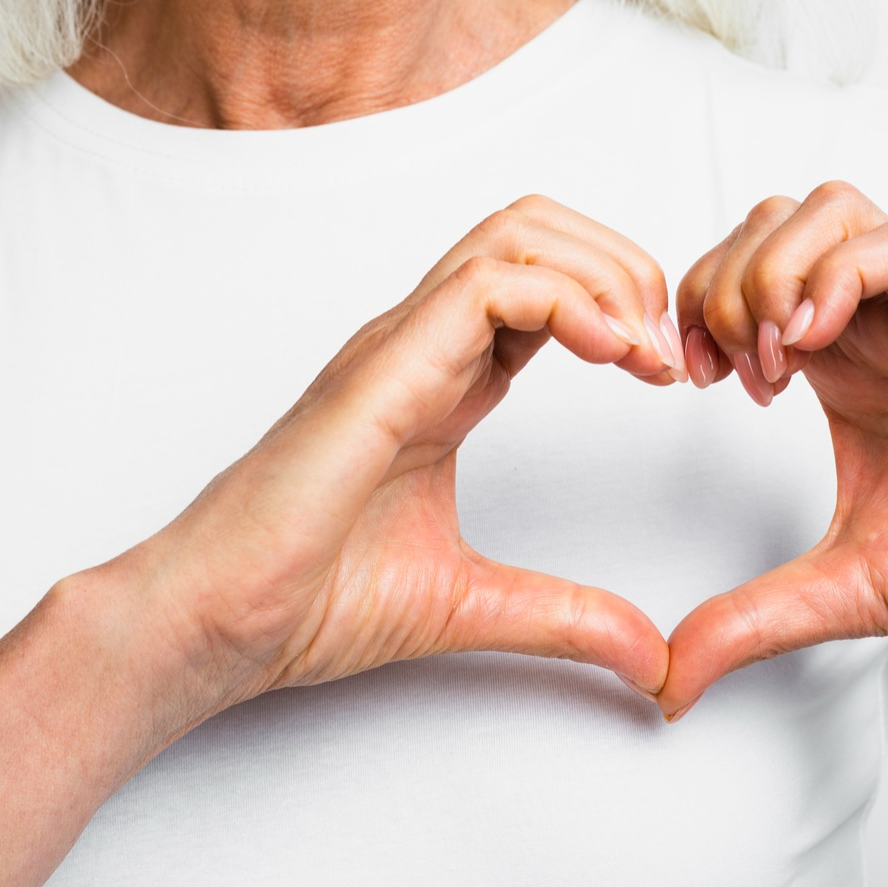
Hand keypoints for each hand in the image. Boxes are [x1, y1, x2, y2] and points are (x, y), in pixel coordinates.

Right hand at [123, 195, 682, 732]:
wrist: (220, 623)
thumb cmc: (309, 598)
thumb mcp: (475, 603)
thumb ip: (565, 616)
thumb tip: (651, 658)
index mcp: (443, 376)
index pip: (542, 281)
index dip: (619, 304)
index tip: (667, 374)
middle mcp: (422, 341)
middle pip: (535, 228)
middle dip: (622, 265)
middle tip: (667, 351)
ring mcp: (399, 344)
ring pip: (514, 233)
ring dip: (601, 272)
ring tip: (644, 351)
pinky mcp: (384, 368)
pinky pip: (485, 285)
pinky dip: (565, 300)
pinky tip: (606, 354)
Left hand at [662, 183, 887, 716]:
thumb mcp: (842, 590)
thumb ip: (750, 620)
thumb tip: (667, 681)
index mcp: (840, 362)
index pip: (741, 271)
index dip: (697, 309)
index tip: (694, 382)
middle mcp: (879, 322)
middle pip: (770, 222)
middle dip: (722, 280)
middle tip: (729, 370)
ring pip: (830, 209)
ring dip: (774, 268)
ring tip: (774, 357)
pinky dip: (837, 274)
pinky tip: (816, 346)